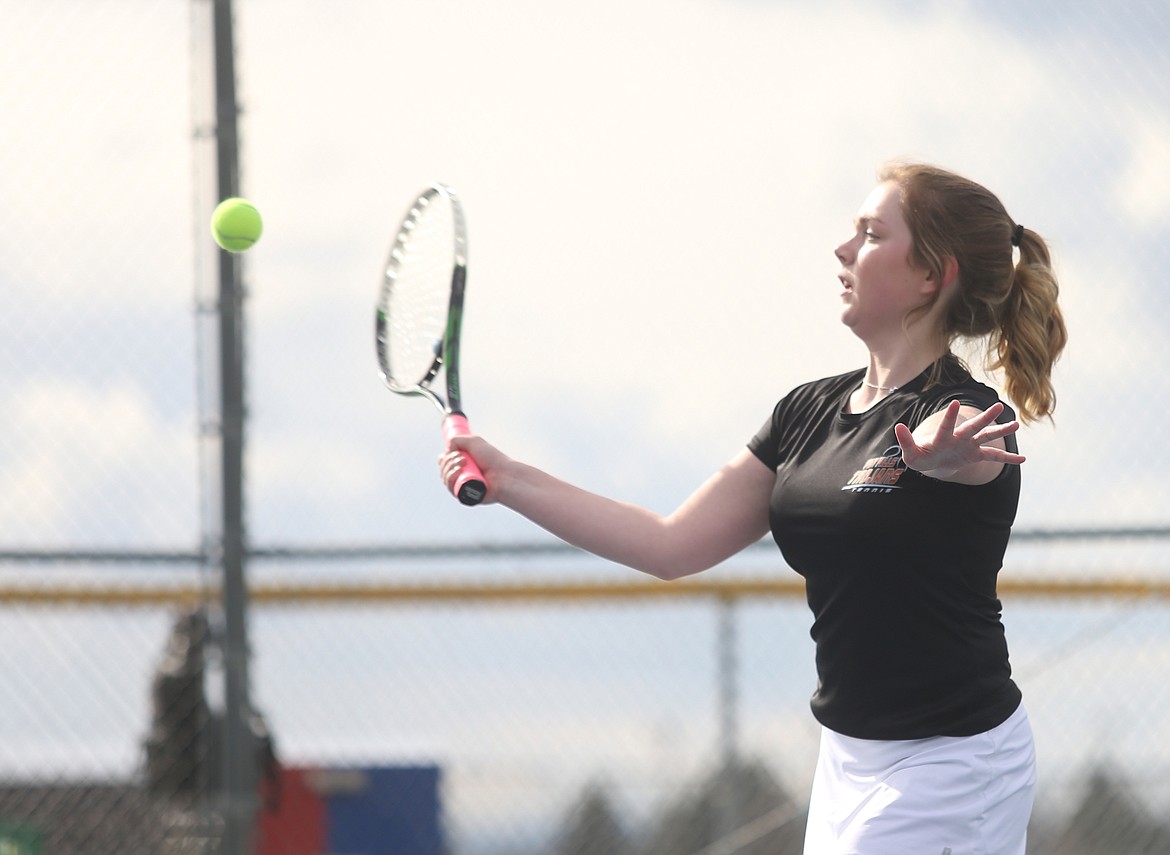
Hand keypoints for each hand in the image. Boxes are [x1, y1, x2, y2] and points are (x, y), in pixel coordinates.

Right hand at [438, 434, 506, 503]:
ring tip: (463, 463)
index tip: (450, 452)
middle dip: (448, 460)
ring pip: (445, 478)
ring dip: (449, 467)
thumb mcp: (474, 441)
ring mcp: (463, 485)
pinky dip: (450, 478)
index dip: (444, 458)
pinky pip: (450, 488)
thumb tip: (447, 449)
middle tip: (462, 457)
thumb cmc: (493, 459)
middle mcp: (462, 474)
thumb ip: (457, 440)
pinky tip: (457, 472)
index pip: (445, 462)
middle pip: (443, 468)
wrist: (503, 474)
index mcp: (464, 463)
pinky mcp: (464, 495)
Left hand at [894, 400, 1024, 482]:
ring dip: (1000, 431)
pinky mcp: (975, 455)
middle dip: (985, 418)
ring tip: (1016, 425)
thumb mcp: (910, 453)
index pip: (947, 425)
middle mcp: (959, 437)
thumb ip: (906, 441)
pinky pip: (994, 456)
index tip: (955, 403)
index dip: (950, 416)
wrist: (931, 461)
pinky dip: (1007, 458)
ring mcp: (969, 445)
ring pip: (987, 436)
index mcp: (943, 437)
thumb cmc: (919, 456)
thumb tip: (897, 427)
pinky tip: (1023, 459)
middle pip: (973, 426)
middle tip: (998, 406)